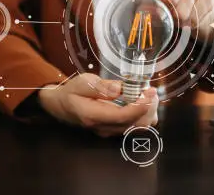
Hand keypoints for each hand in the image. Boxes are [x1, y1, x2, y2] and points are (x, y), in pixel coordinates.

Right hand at [38, 73, 158, 136]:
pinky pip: (135, 126)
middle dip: (148, 108)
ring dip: (148, 112)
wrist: (62, 105)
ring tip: (149, 94)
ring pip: (138, 127)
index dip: (140, 106)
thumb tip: (119, 89)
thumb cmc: (72, 91)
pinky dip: (144, 114)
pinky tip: (143, 100)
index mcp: (94, 116)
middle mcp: (104, 128)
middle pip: (135, 125)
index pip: (123, 116)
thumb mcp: (82, 82)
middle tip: (151, 90)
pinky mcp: (115, 129)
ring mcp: (110, 131)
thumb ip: (101, 87)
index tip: (150, 92)